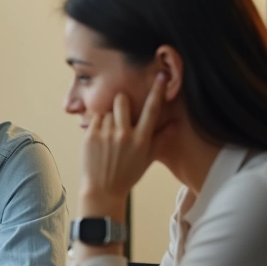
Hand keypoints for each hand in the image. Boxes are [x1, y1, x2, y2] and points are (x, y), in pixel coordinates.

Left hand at [80, 73, 165, 213]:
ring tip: (108, 134)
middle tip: (120, 113)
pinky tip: (99, 137)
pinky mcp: (90, 136)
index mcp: (141, 139)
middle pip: (122, 100)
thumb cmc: (128, 174)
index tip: (161, 75)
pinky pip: (94, 118)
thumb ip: (161, 138)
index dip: (157, 91)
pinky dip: (96, 123)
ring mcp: (106, 135)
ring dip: (108, 116)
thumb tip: (176, 122)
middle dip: (121, 102)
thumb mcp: (148, 157)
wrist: (103, 190)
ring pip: (106, 110)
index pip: (152, 109)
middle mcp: (124, 135)